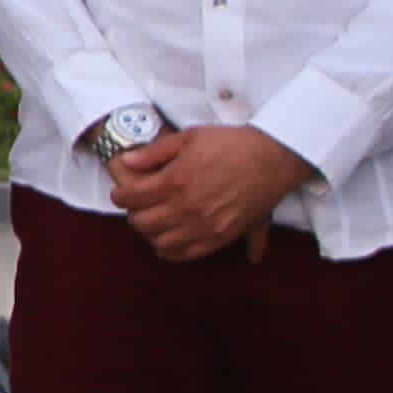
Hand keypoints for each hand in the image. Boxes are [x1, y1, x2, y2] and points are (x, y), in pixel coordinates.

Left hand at [104, 126, 311, 262]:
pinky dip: (173, 252)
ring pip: (163, 243)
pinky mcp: (223, 237)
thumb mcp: (189, 137)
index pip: (133, 198)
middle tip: (134, 209)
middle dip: (133, 216)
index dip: (121, 197)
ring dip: (151, 235)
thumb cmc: (232, 143)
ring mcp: (206, 226)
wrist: (272, 157)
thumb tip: (127, 161)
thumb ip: (155, 152)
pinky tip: (169, 242)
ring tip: (152, 224)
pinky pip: (189, 254)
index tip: (120, 195)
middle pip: (144, 224)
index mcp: (176, 180)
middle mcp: (188, 207)